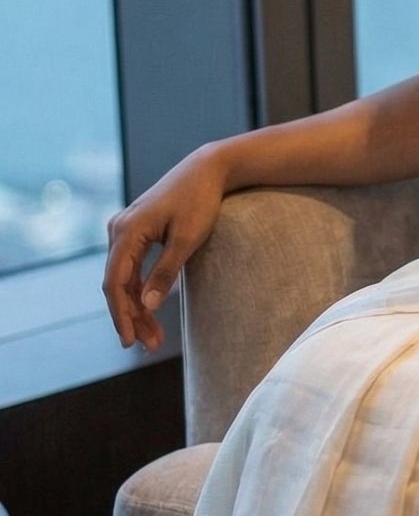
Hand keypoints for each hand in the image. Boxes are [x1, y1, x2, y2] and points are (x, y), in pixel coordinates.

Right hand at [102, 146, 229, 351]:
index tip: (130, 341)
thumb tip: (148, 305)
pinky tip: (152, 312)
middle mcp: (118, 230)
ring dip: (138, 307)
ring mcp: (125, 230)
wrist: (207, 169)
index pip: (115, 283)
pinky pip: (132, 268)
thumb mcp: (187, 240)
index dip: (121, 315)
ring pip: (125, 279)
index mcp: (126, 231)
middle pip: (117, 284)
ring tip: (154, 337)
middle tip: (147, 346)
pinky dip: (141, 290)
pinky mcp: (136, 232)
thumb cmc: (200, 201)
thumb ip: (165, 272)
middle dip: (132, 317)